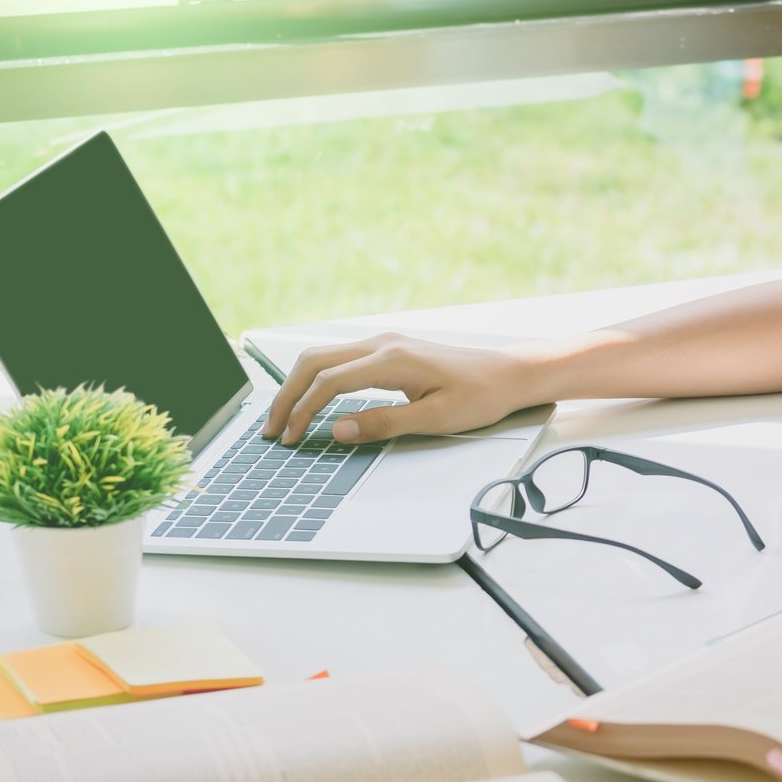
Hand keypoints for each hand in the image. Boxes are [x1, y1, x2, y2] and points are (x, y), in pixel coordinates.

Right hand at [261, 334, 540, 444]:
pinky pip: (339, 360)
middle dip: (287, 396)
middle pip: (314, 362)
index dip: (303, 411)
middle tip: (272, 431)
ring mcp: (384, 344)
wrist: (509, 374)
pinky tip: (310, 402)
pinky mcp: (388, 351)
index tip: (289, 437)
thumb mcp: (435, 419)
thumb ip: (384, 424)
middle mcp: (382, 344)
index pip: (329, 382)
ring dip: (298, 386)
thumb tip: (337, 430)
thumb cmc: (481, 396)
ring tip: (284, 419)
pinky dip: (316, 380)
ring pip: (322, 358)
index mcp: (391, 359)